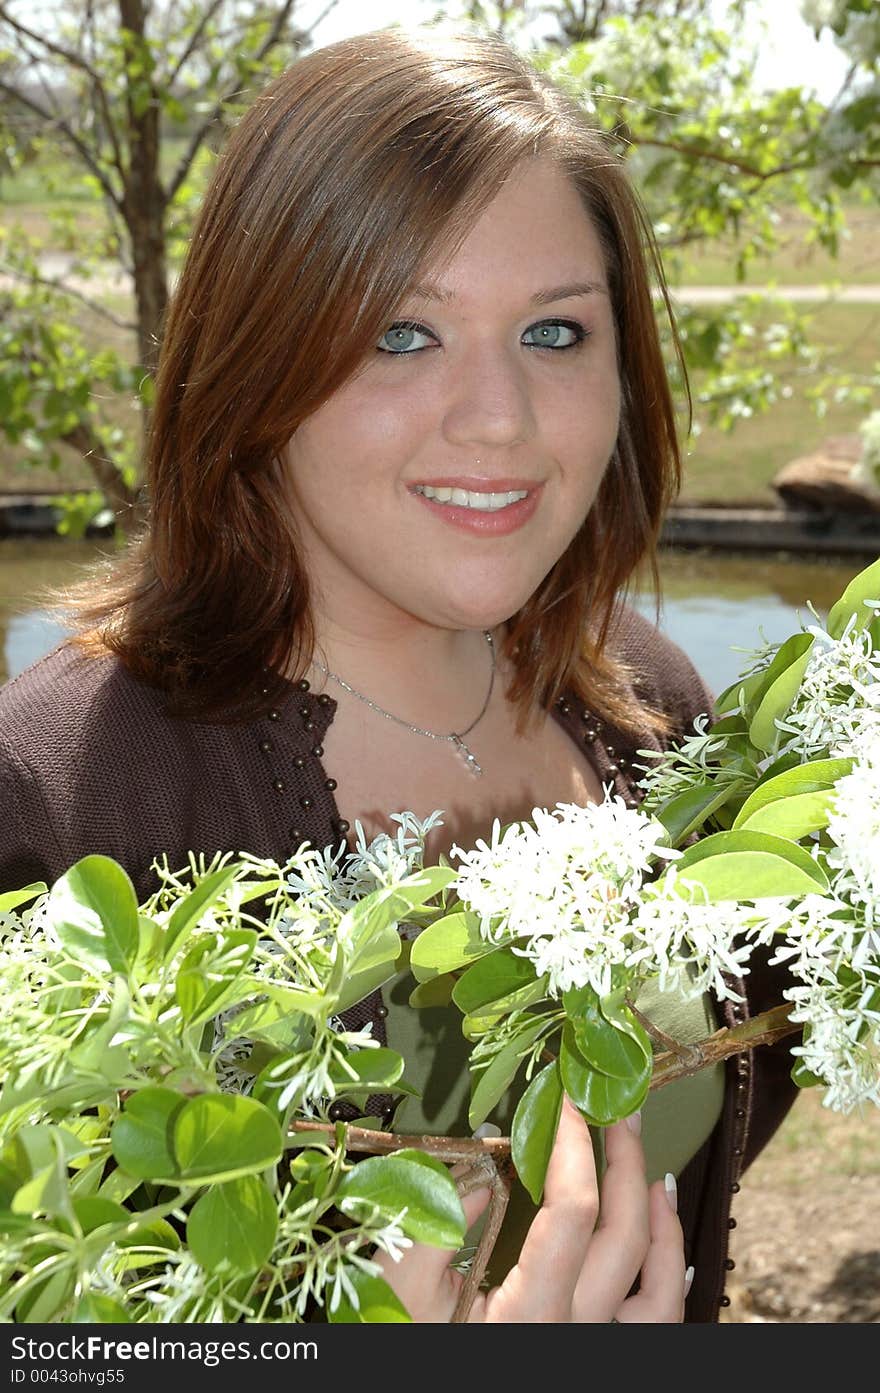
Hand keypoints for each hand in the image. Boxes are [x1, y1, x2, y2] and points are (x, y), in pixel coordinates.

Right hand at [374, 1095, 690, 1321]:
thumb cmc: (401, 1339)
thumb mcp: (404, 1287)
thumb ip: (439, 1221)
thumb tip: (484, 1166)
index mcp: (531, 1314)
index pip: (572, 1212)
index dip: (575, 1146)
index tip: (566, 1100)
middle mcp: (576, 1333)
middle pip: (625, 1238)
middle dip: (627, 1163)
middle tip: (619, 1111)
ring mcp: (594, 1346)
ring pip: (659, 1288)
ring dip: (663, 1223)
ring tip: (656, 1173)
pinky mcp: (596, 1352)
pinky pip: (654, 1320)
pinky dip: (666, 1274)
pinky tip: (661, 1242)